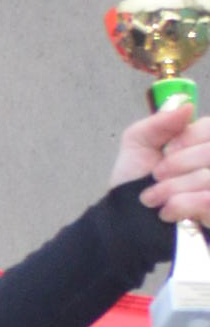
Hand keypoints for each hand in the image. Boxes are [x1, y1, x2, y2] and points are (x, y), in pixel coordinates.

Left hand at [111, 93, 209, 226]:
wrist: (125, 219)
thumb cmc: (135, 179)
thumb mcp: (138, 143)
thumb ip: (160, 121)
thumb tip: (186, 107)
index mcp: (202, 142)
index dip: (188, 139)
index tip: (166, 151)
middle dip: (175, 166)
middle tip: (155, 177)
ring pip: (206, 178)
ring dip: (170, 189)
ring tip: (152, 198)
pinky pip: (208, 201)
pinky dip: (181, 205)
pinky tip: (166, 212)